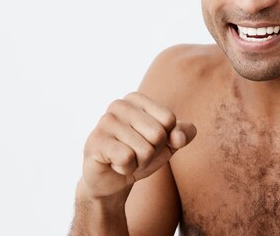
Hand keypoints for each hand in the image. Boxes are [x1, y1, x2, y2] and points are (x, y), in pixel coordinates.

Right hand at [80, 92, 196, 200]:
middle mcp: (120, 105)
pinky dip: (126, 168)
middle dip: (151, 153)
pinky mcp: (96, 141)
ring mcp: (105, 122)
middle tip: (134, 153)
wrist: (111, 180)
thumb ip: (183, 134)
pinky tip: (114, 164)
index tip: (148, 142)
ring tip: (124, 159)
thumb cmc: (140, 155)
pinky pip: (127, 158)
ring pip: (145, 150)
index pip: (169, 119)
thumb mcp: (168, 144)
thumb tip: (179, 137)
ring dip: (138, 163)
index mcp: (137, 99)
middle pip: (158, 134)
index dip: (164, 139)